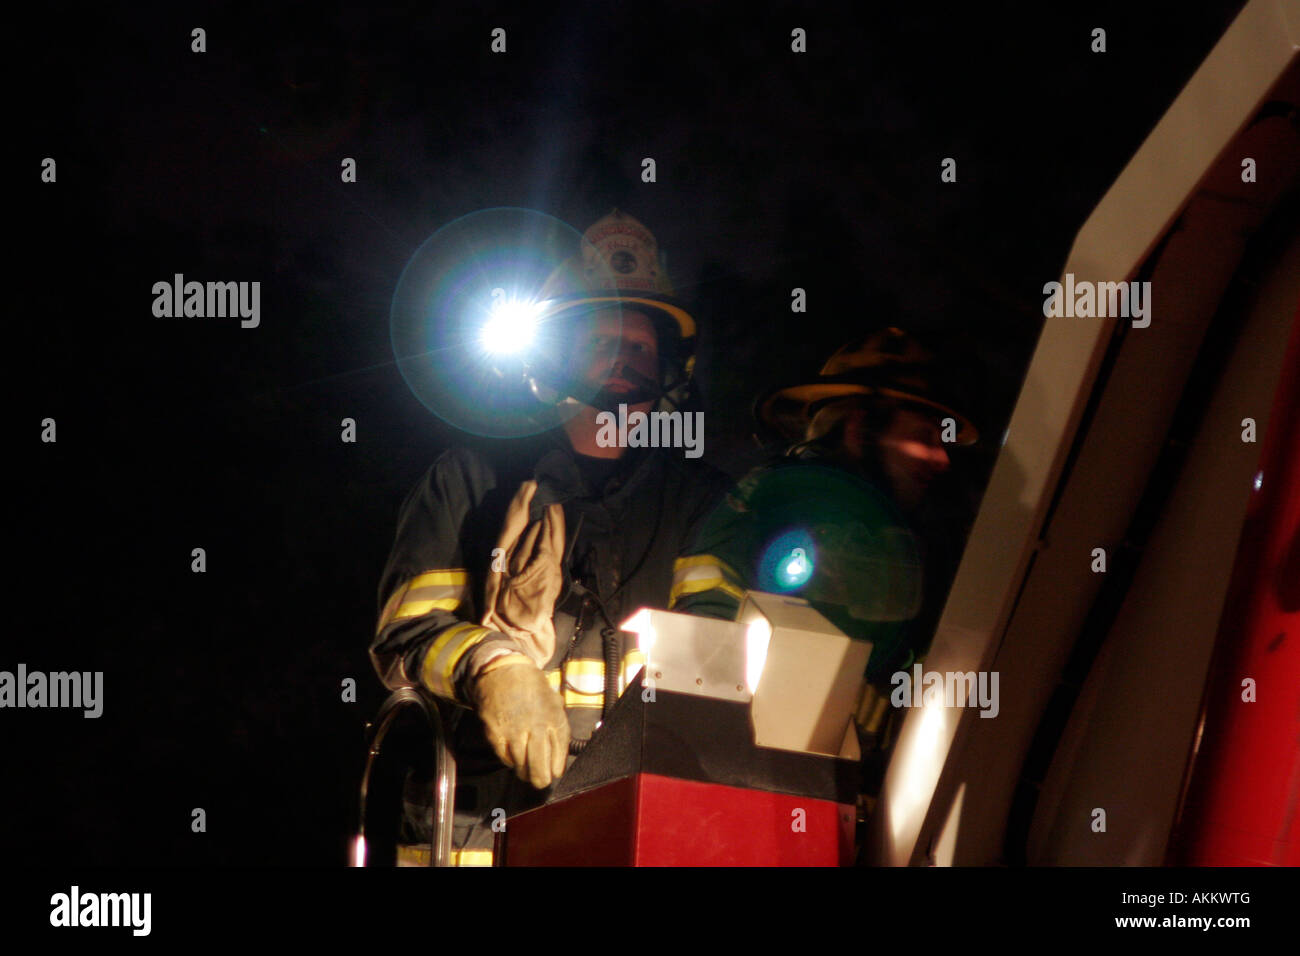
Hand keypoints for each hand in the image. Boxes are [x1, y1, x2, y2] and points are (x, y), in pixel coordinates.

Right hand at [471, 661, 569, 788]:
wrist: (504, 672)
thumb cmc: (532, 688)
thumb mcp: (553, 701)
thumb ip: (557, 725)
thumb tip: (560, 753)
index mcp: (553, 719)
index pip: (559, 755)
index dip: (557, 768)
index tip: (555, 772)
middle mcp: (536, 727)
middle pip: (540, 766)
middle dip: (541, 779)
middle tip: (540, 782)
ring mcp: (515, 731)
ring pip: (521, 765)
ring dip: (524, 771)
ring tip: (526, 772)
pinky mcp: (496, 734)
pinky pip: (504, 757)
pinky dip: (509, 761)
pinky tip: (513, 758)